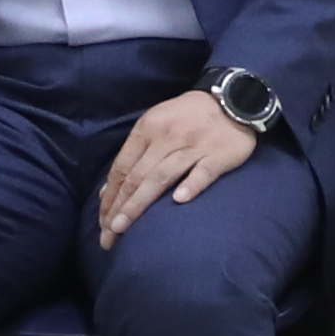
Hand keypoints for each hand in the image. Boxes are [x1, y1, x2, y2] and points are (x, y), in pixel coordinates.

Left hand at [99, 89, 255, 246]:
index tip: (101, 222)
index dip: (110, 197)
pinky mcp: (218, 154)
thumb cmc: (187, 117)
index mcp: (147, 128)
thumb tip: (109, 191)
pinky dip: (190, 185)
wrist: (232, 99)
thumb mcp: (156, 125)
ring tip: (123, 227)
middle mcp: (167, 137)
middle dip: (118, 208)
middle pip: (137, 177)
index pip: (122, 167)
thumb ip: (135, 155)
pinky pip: (203, 172)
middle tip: (107, 236)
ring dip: (139, 204)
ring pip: (161, 177)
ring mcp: (193, 146)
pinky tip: (179, 201)